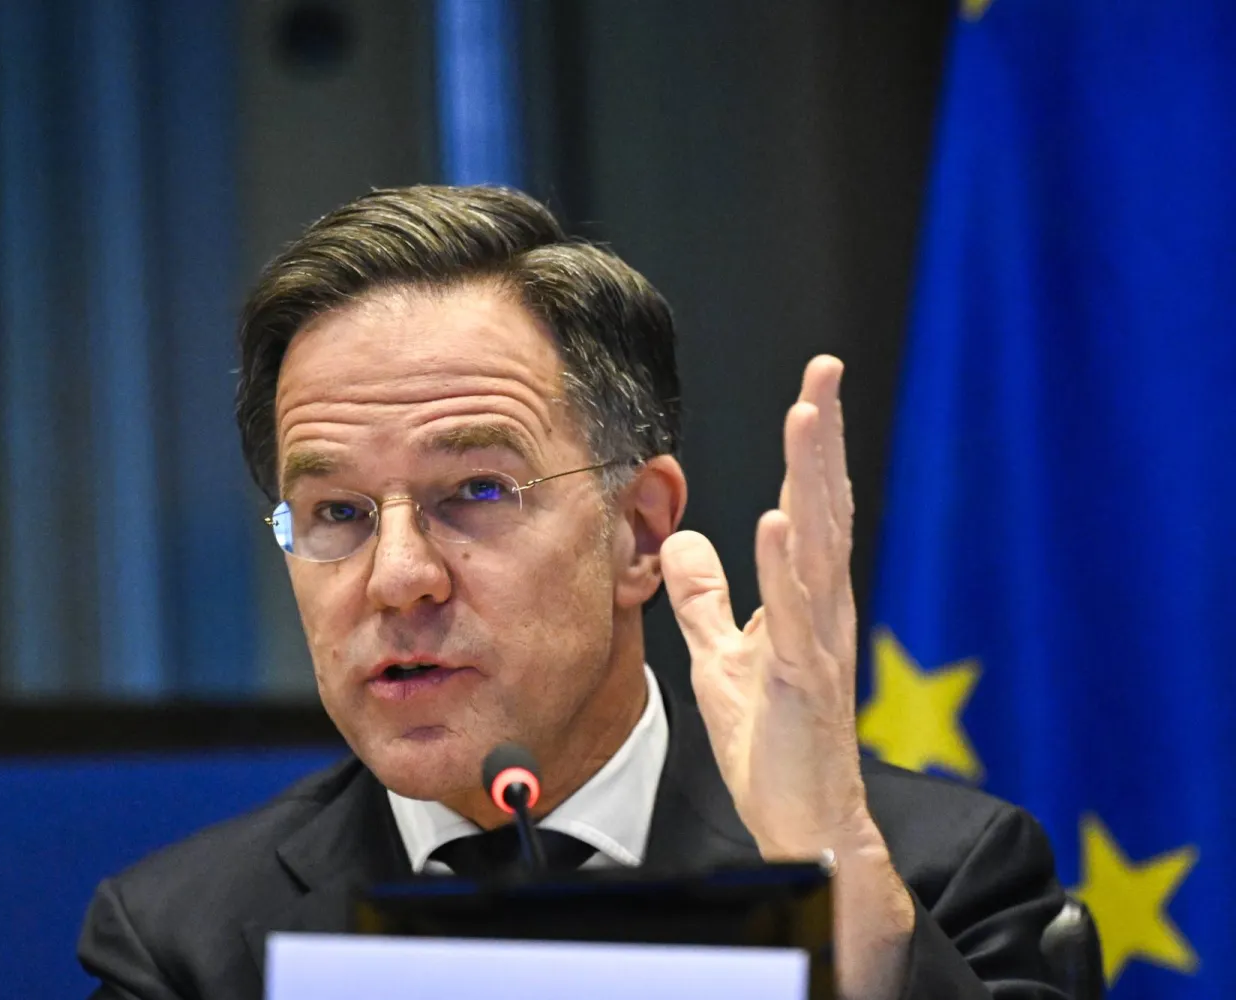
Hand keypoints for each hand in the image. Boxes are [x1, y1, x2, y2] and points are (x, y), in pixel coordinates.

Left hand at [660, 355, 912, 999]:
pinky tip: (779, 521)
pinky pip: (795, 616)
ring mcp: (818, 643)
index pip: (811, 506)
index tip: (814, 386)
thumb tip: (683, 541)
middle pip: (826, 508)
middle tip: (825, 373)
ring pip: (820, 546)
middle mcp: (824, 609)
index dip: (812, 448)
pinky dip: (786, 567)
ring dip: (811, 481)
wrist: (800, 819)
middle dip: (823, 440)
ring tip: (806, 418)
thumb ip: (707, 597)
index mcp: (807, 598)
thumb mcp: (724, 657)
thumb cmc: (772, 742)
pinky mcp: (804, 682)